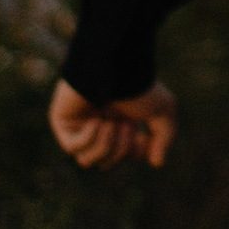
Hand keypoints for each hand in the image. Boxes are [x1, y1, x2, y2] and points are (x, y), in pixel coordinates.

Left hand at [49, 79, 176, 170]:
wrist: (116, 65)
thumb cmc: (139, 85)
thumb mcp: (163, 111)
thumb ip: (164, 138)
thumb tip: (157, 163)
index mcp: (122, 121)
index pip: (126, 155)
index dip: (136, 152)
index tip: (144, 137)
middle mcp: (101, 124)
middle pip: (107, 162)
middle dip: (120, 148)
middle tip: (125, 124)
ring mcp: (80, 124)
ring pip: (88, 160)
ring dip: (105, 145)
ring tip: (110, 123)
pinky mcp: (63, 121)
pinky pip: (72, 148)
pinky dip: (88, 138)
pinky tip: (95, 120)